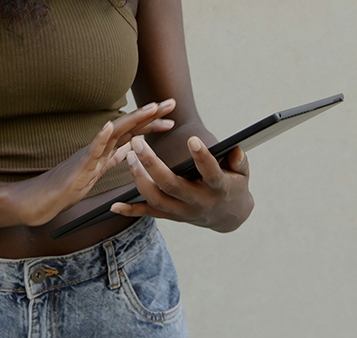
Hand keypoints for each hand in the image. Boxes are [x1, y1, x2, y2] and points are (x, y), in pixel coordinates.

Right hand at [9, 100, 176, 226]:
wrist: (44, 197)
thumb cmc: (69, 185)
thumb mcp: (98, 170)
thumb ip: (113, 158)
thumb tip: (129, 149)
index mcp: (107, 149)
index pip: (134, 132)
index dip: (152, 123)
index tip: (170, 116)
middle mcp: (101, 146)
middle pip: (130, 126)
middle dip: (151, 114)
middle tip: (171, 102)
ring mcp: (91, 153)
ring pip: (115, 132)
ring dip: (134, 119)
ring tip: (150, 109)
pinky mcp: (80, 164)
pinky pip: (92, 149)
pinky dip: (102, 136)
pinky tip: (110, 125)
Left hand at [110, 137, 253, 232]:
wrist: (229, 217)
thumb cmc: (234, 185)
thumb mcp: (242, 173)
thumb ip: (239, 161)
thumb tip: (235, 150)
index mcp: (219, 188)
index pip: (210, 173)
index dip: (202, 157)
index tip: (191, 139)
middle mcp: (198, 202)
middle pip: (172, 185)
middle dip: (152, 165)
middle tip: (137, 143)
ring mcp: (183, 212)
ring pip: (157, 199)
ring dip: (139, 180)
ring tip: (128, 156)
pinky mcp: (172, 216)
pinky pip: (149, 214)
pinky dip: (131, 211)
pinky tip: (114, 205)